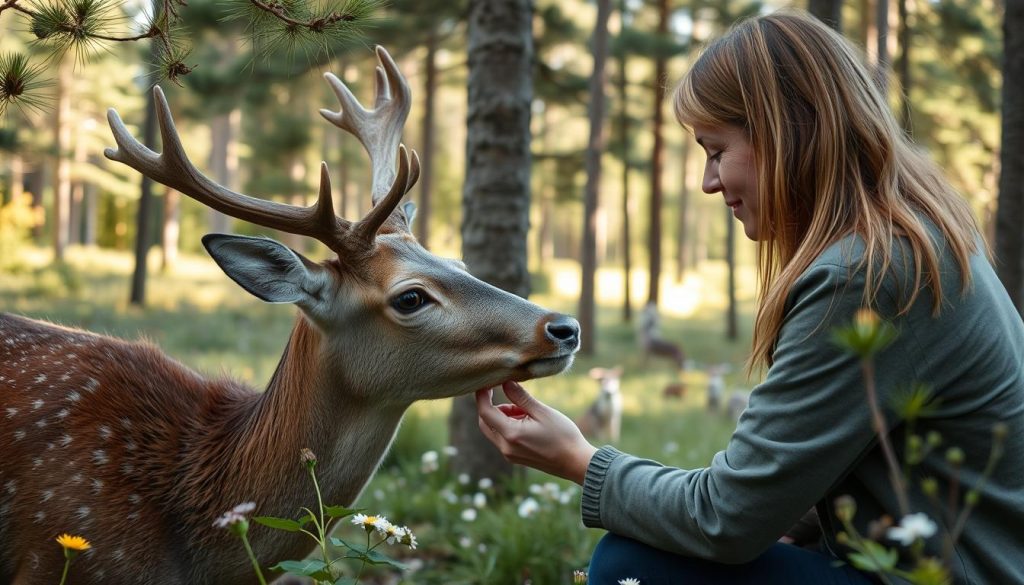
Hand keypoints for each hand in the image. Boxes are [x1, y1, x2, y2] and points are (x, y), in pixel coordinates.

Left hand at [476, 381, 598, 484]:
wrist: (576, 463)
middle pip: (485, 422)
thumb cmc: (563, 435)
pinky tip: (528, 421)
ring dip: (503, 416)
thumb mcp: (542, 412)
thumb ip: (521, 397)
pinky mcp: (515, 457)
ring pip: (494, 430)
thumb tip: (505, 382)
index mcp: (510, 434)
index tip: (487, 383)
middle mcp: (505, 447)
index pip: (485, 412)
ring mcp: (509, 455)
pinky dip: (508, 426)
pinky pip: (502, 438)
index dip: (482, 395)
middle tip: (511, 396)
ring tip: (527, 410)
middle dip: (493, 406)